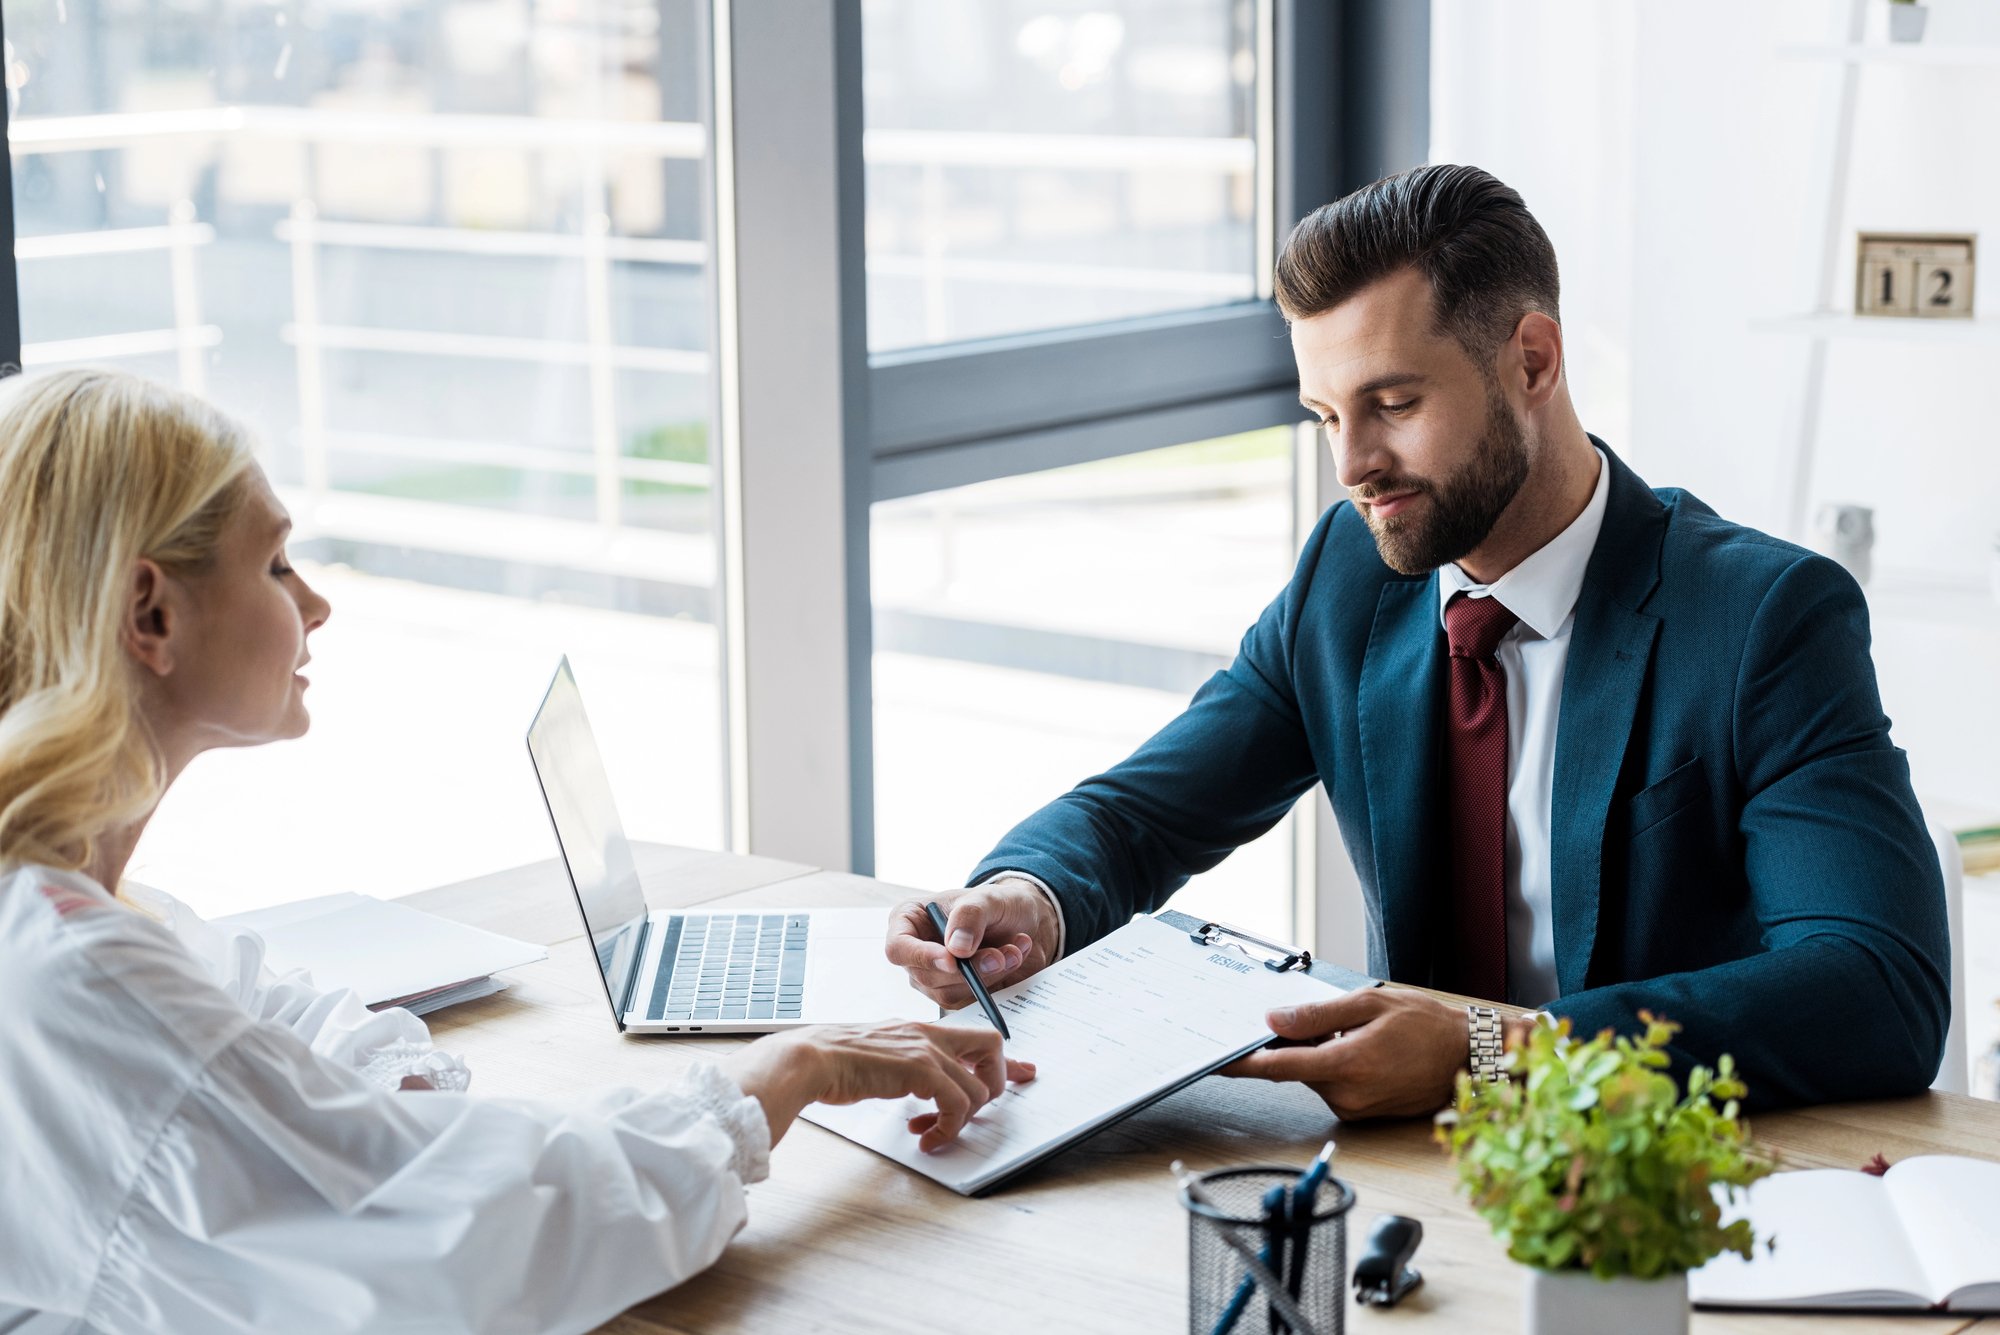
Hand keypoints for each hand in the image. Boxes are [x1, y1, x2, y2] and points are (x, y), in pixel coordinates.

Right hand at [724, 1021, 1035, 1152]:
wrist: (809, 1060)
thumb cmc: (832, 1063)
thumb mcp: (878, 1058)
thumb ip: (904, 1066)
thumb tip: (917, 1088)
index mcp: (919, 1029)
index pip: (975, 1035)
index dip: (1004, 1058)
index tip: (1023, 1073)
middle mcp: (928, 1033)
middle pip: (991, 1046)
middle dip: (995, 1083)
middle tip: (981, 1112)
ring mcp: (926, 1049)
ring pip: (976, 1087)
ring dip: (961, 1119)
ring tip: (934, 1133)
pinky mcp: (919, 1069)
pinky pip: (956, 1102)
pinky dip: (948, 1126)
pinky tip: (926, 1137)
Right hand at [883, 880, 1057, 1008]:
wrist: (1025, 920)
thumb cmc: (998, 903)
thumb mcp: (988, 898)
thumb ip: (970, 916)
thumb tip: (955, 950)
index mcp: (910, 920)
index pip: (898, 948)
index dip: (922, 957)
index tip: (953, 960)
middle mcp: (917, 951)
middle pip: (926, 976)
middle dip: (967, 969)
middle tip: (999, 955)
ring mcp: (934, 975)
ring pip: (949, 992)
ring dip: (986, 976)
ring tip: (1013, 951)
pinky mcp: (956, 992)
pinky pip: (969, 1000)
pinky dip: (995, 982)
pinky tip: (1013, 959)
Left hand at [1218, 988, 1479, 1119]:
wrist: (1470, 1058)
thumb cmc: (1427, 1026)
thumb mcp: (1369, 1005)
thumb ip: (1317, 1015)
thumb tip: (1274, 1020)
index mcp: (1346, 1066)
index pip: (1279, 1067)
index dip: (1243, 1062)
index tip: (1217, 1060)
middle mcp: (1347, 1095)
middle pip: (1295, 1069)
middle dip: (1290, 1045)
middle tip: (1304, 1017)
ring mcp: (1355, 1108)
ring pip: (1314, 1076)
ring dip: (1317, 1054)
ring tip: (1352, 1030)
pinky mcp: (1363, 1113)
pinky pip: (1332, 1085)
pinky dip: (1332, 1065)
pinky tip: (1358, 1047)